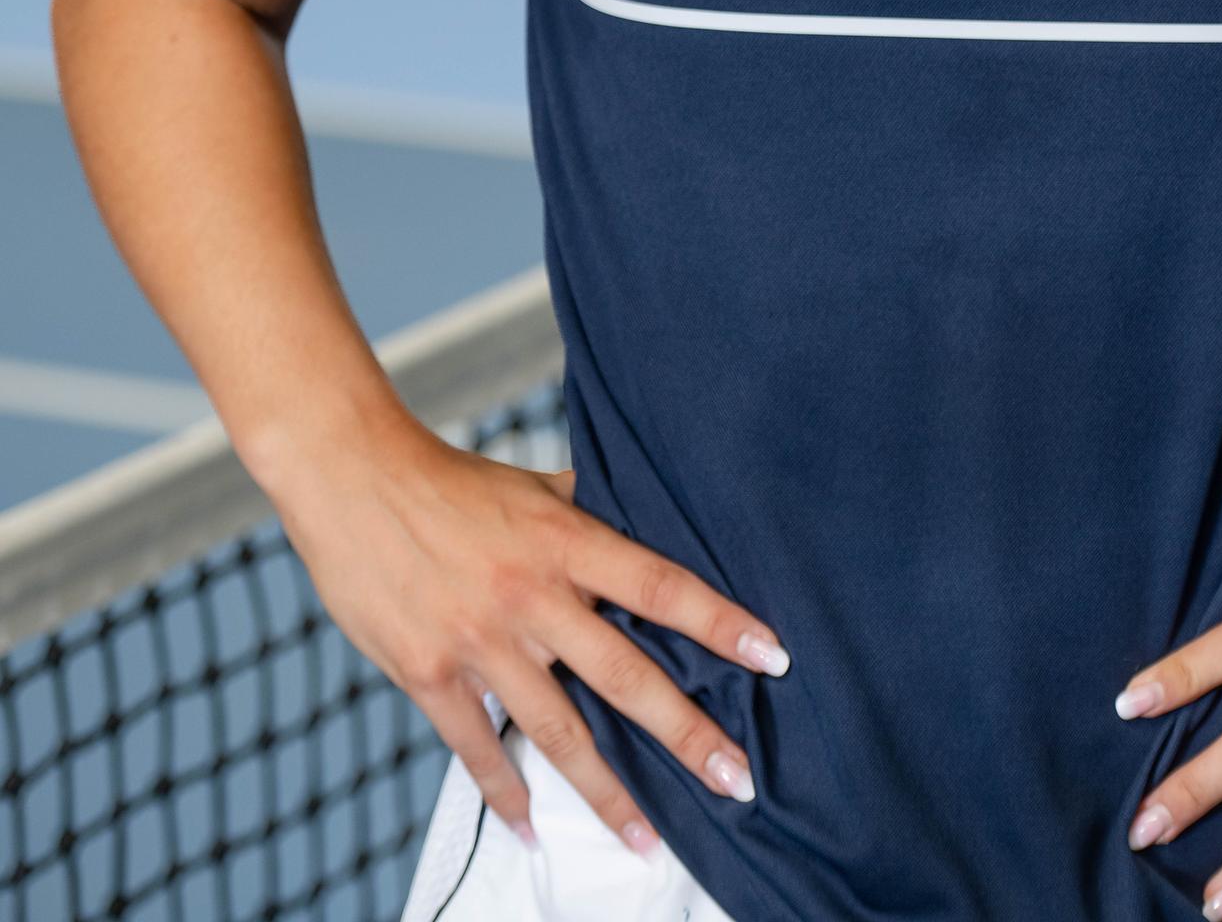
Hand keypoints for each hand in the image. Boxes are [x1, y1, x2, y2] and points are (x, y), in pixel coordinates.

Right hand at [269, 413, 789, 856]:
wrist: (352, 475)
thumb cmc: (447, 478)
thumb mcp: (530, 486)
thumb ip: (586, 513)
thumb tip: (645, 518)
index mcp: (564, 542)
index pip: (661, 585)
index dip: (720, 621)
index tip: (773, 657)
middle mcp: (532, 597)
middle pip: (625, 675)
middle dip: (686, 732)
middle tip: (737, 780)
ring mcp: (480, 642)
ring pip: (559, 732)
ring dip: (607, 793)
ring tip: (647, 842)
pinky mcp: (429, 674)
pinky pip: (477, 749)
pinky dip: (508, 795)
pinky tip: (535, 830)